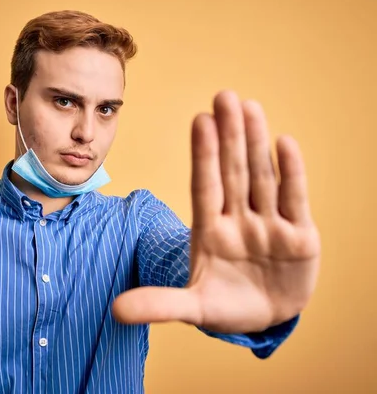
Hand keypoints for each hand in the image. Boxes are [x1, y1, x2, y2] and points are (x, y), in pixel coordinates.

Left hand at [112, 90, 320, 333]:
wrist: (267, 320)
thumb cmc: (227, 307)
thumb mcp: (193, 308)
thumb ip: (158, 305)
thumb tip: (115, 311)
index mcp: (210, 232)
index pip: (205, 186)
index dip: (204, 155)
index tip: (200, 120)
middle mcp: (239, 221)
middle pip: (234, 173)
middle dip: (230, 136)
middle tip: (224, 96)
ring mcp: (270, 226)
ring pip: (263, 178)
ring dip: (257, 144)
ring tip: (250, 107)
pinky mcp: (301, 237)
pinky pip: (295, 200)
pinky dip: (292, 174)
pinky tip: (284, 142)